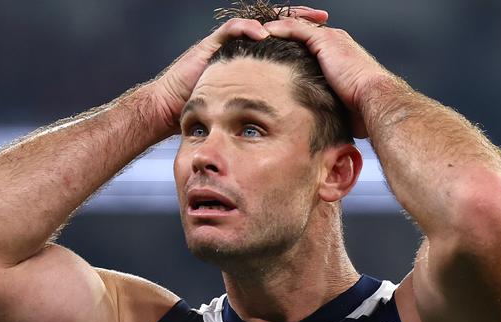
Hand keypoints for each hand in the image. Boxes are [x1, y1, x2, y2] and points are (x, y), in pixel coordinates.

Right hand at [150, 7, 329, 134]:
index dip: (305, 38)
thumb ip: (268, 108)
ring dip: (279, 20)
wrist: (172, 109)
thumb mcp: (247, 110)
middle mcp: (242, 47)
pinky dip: (247, 29)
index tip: (328, 39)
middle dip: (300, 20)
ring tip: (300, 20)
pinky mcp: (211, 44)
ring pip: (257, 21)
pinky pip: (231, 29)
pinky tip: (263, 33)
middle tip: (322, 19)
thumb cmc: (208, 114)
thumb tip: (296, 122)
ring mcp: (227, 43)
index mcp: (254, 61)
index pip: (285, 42)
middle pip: (276, 25)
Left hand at [263, 15, 394, 136]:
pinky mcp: (325, 40)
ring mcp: (330, 38)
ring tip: (257, 34)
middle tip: (262, 39)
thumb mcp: (340, 106)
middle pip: (302, 30)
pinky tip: (264, 33)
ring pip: (297, 25)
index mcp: (340, 54)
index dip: (293, 46)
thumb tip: (315, 126)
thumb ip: (327, 107)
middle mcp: (335, 41)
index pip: (311, 43)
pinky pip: (296, 28)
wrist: (374, 99)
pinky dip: (279, 29)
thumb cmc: (363, 109)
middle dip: (282, 33)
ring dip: (277, 28)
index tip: (275, 54)